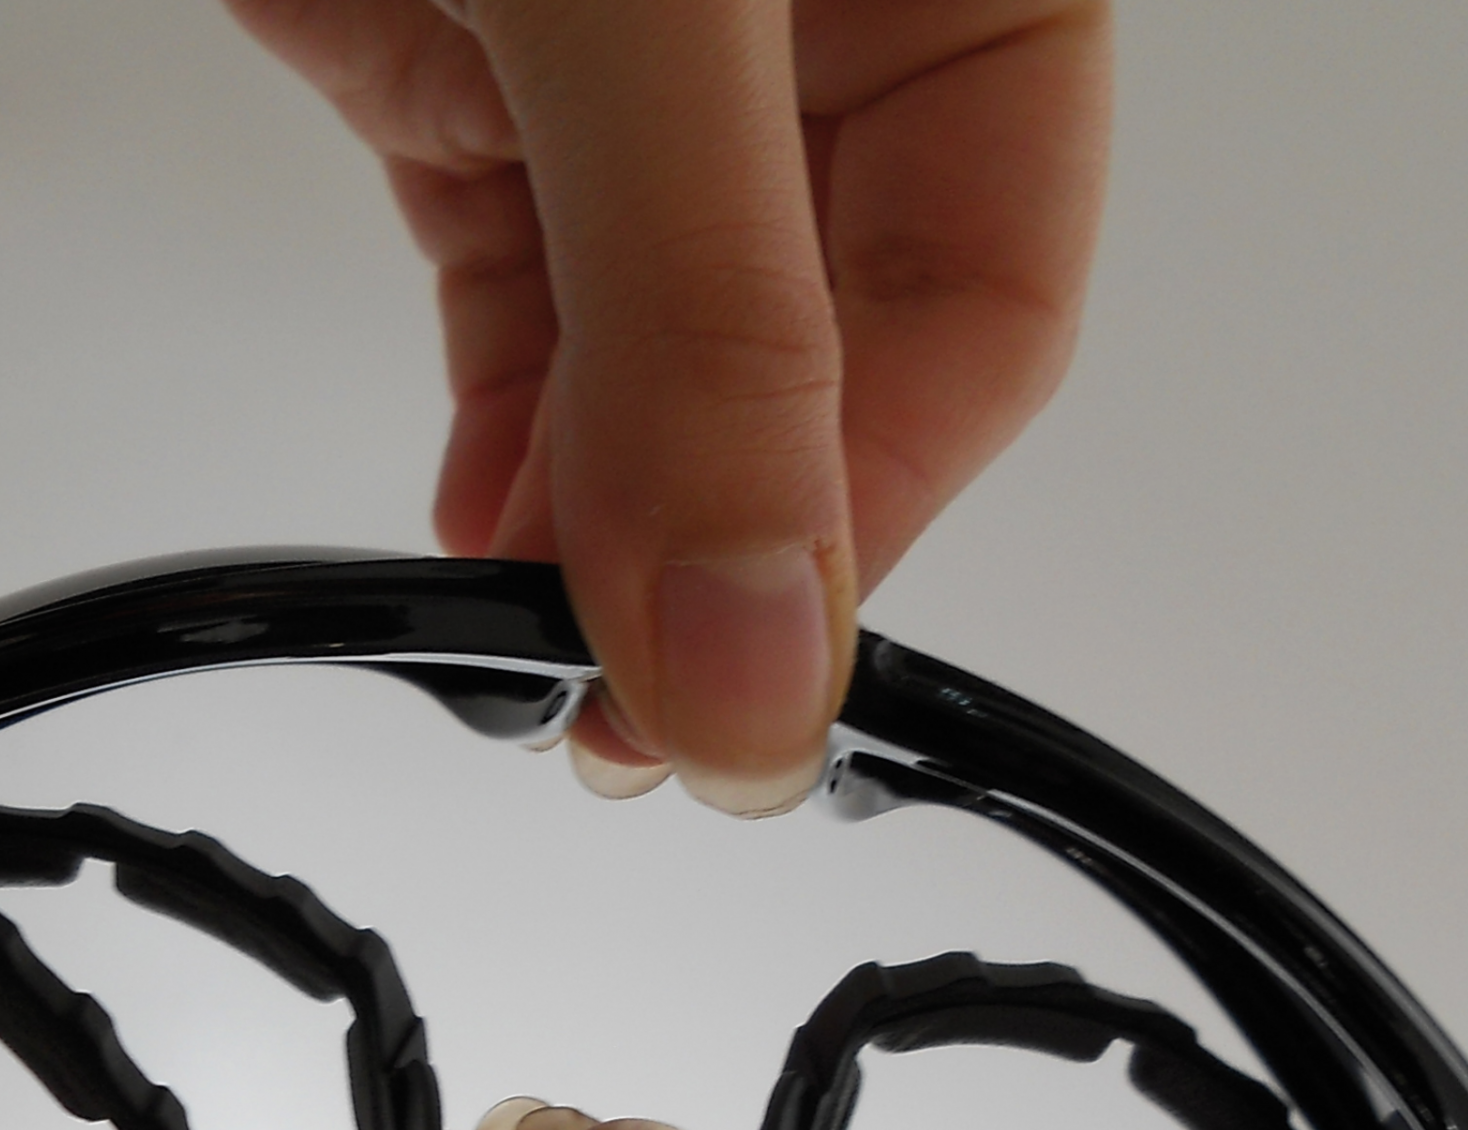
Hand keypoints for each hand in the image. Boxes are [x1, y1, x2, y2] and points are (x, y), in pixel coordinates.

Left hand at [227, 0, 1111, 811]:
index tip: (751, 686)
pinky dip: (507, 456)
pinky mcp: (486, 100)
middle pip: (826, 376)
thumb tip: (755, 635)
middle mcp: (817, 51)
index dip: (868, 522)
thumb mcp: (644, 10)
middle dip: (719, 563)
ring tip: (537, 660)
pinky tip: (485, 549)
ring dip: (597, 540)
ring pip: (661, 377)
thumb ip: (702, 311)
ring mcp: (644, 92)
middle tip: (632, 720)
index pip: (983, 314)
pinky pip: (530, 322)